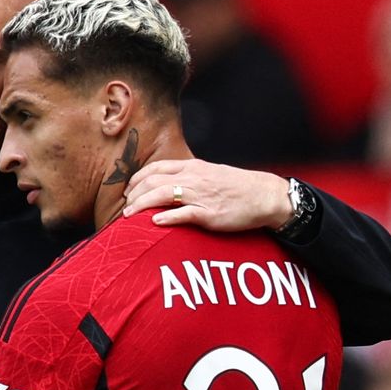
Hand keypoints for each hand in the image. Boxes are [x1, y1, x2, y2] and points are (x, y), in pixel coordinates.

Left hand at [122, 159, 292, 231]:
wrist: (264, 195)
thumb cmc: (237, 187)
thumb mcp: (210, 174)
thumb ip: (188, 177)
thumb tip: (167, 186)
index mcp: (192, 167)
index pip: (156, 168)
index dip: (137, 179)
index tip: (128, 191)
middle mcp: (193, 178)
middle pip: (153, 182)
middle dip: (134, 194)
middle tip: (125, 207)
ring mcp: (200, 195)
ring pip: (162, 195)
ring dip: (141, 205)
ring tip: (129, 215)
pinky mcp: (209, 214)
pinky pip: (183, 214)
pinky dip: (166, 217)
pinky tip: (154, 222)